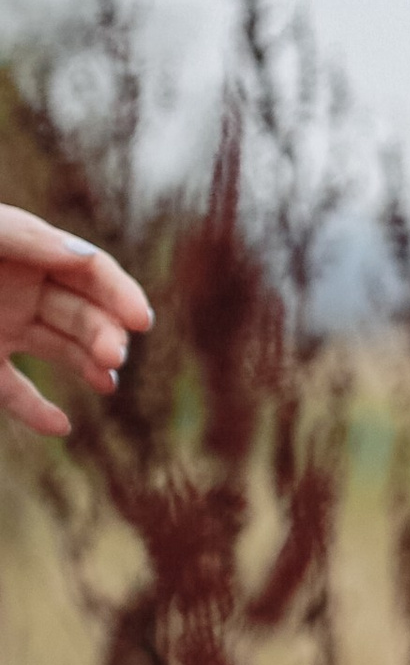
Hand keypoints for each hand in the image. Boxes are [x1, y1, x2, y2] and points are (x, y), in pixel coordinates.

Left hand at [0, 204, 152, 439]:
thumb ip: (29, 238)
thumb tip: (86, 257)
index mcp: (32, 254)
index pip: (91, 272)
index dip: (120, 294)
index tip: (141, 321)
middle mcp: (23, 292)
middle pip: (82, 314)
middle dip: (104, 334)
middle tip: (113, 357)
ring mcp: (3, 328)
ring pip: (60, 351)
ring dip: (89, 366)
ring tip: (107, 383)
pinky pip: (13, 391)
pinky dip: (36, 411)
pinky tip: (62, 425)